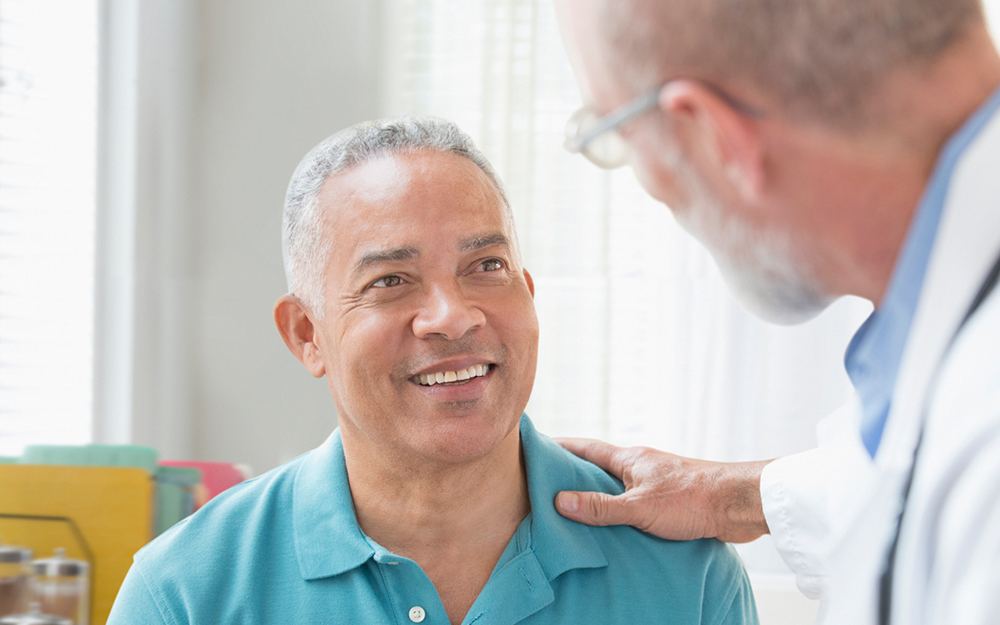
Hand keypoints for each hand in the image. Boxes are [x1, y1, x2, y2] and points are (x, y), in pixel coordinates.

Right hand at [553, 438, 772, 542]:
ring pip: (620, 485)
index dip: (563, 446)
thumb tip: (560, 501)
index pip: (587, 448)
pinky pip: (637, 502)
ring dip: (601, 494)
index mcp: (630, 459)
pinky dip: (622, 510)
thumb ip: (600, 507)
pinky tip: (618, 527)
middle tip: (549, 480)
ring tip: (577, 509)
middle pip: (601, 466)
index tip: (539, 443)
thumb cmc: (692, 498)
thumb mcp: (638, 506)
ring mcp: (657, 482)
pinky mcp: (672, 500)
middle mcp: (642, 466)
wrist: (738, 504)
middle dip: (576, 472)